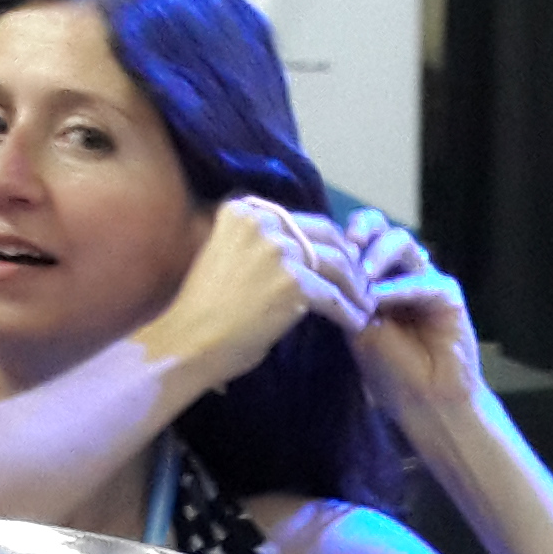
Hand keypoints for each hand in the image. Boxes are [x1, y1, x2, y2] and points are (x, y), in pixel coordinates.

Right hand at [145, 200, 371, 392]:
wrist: (187, 341)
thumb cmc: (201, 311)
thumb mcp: (225, 259)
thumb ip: (260, 249)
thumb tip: (303, 259)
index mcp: (243, 212)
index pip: (301, 221)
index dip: (327, 242)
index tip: (341, 260)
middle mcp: (263, 222)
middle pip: (325, 236)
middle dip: (349, 260)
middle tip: (361, 283)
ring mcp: (280, 251)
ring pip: (337, 265)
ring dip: (355, 288)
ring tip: (365, 305)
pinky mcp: (294, 283)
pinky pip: (334, 297)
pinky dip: (349, 312)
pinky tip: (357, 322)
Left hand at [336, 216, 486, 440]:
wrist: (426, 402)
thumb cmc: (389, 372)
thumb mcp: (355, 329)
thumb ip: (344, 298)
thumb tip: (318, 269)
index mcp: (374, 279)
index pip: (358, 239)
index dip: (339, 238)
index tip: (320, 249)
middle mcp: (399, 272)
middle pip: (381, 229)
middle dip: (362, 229)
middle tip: (347, 244)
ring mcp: (424, 279)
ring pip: (402, 243)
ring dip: (378, 254)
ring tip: (363, 275)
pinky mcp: (447, 293)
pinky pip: (422, 280)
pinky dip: (398, 288)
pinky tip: (379, 299)